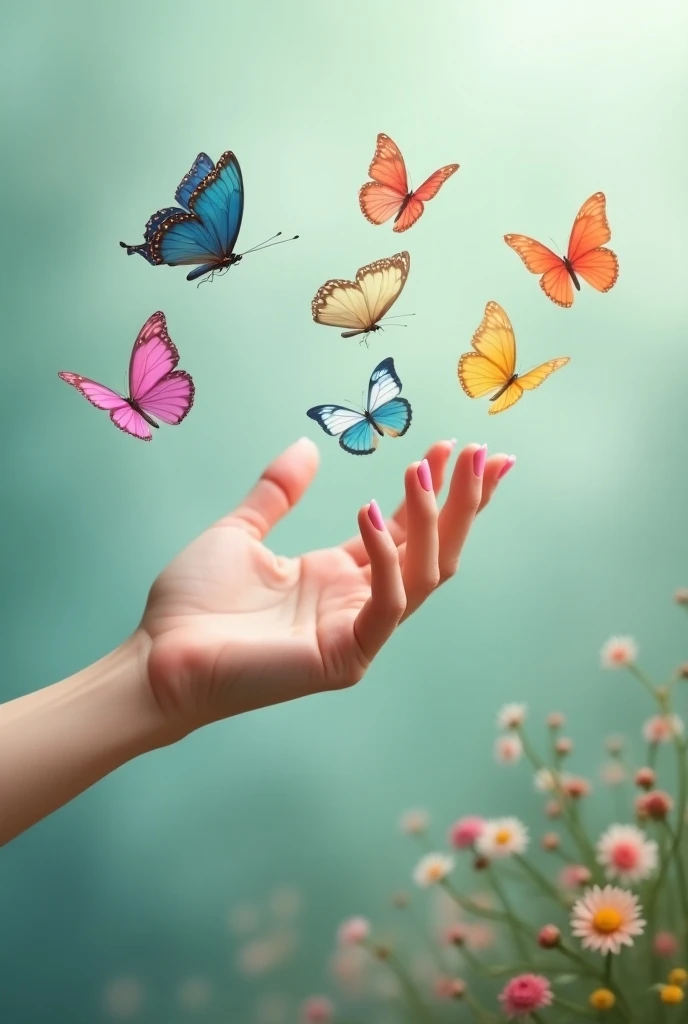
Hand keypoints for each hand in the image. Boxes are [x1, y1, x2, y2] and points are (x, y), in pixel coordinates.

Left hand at [141, 438, 513, 735]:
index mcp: (337, 576)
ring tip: (426, 467)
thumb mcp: (240, 532)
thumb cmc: (193, 604)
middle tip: (486, 455)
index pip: (404, 530)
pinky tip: (370, 513)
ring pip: (424, 575)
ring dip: (434, 520)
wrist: (157, 659)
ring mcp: (356, 632)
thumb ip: (277, 492)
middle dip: (462, 503)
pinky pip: (388, 605)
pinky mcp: (346, 656)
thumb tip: (308, 445)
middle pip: (432, 550)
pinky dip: (386, 559)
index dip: (433, 490)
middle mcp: (356, 602)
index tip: (454, 447)